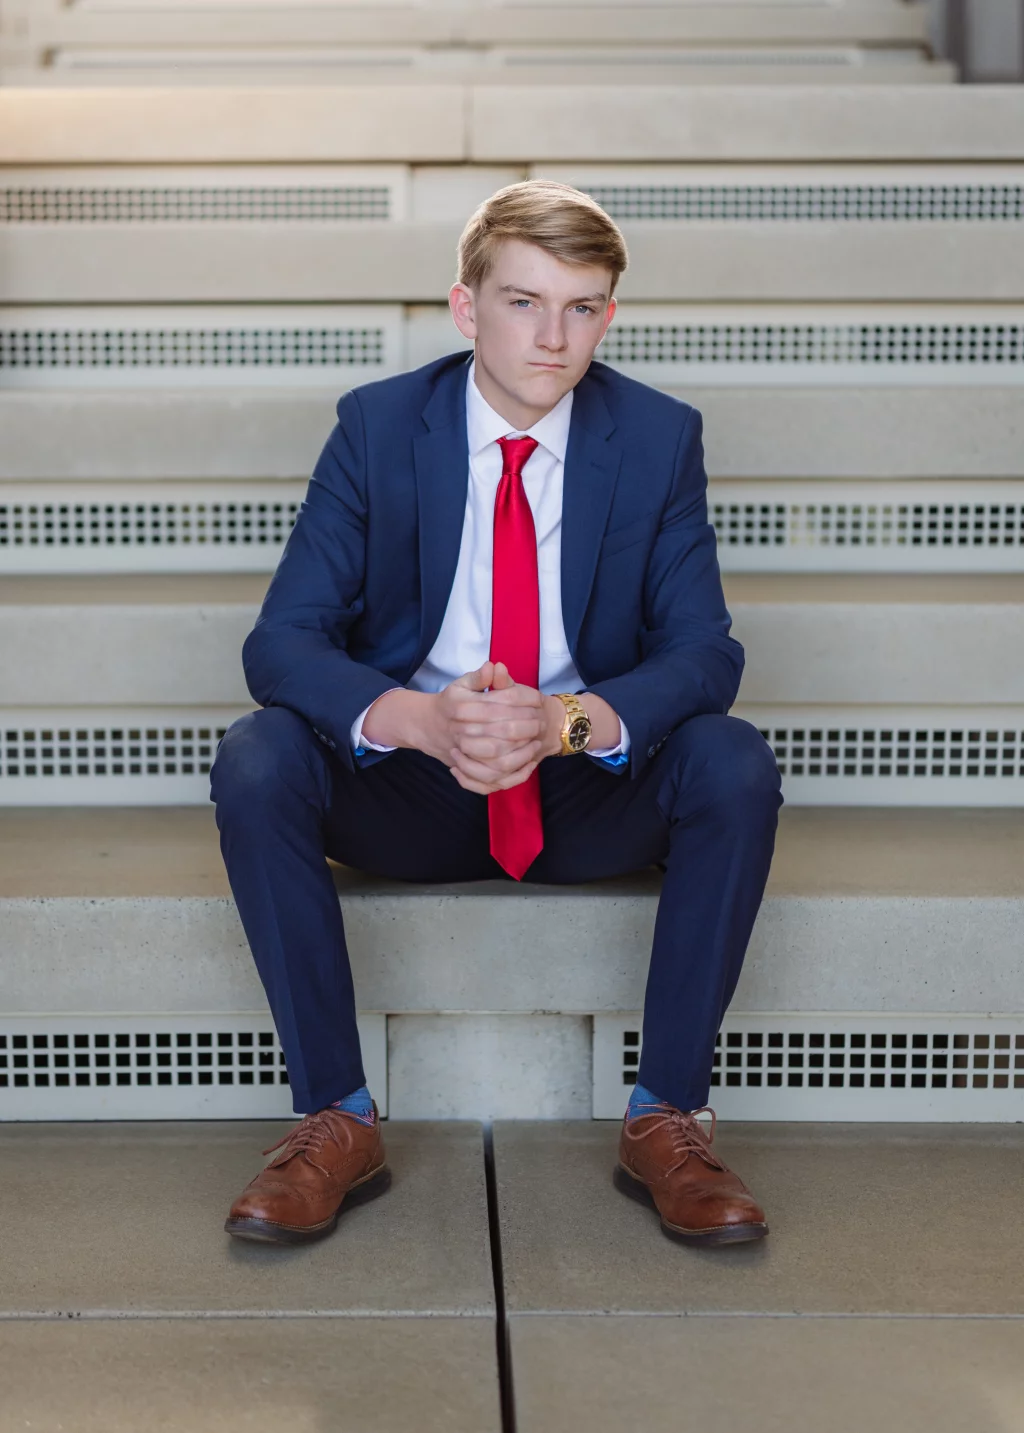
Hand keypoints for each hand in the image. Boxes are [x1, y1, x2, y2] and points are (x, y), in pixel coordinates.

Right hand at [360, 661, 550, 793]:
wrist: (430, 727)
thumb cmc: (453, 703)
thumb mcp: (462, 684)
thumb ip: (479, 677)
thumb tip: (494, 666)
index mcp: (461, 705)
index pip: (500, 703)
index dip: (524, 701)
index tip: (539, 700)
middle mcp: (461, 729)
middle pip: (503, 729)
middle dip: (528, 726)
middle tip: (541, 722)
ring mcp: (463, 751)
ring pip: (498, 754)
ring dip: (522, 749)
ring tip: (536, 741)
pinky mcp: (468, 769)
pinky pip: (493, 775)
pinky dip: (513, 771)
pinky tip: (527, 761)